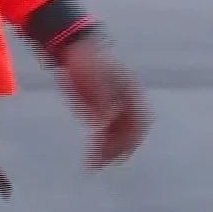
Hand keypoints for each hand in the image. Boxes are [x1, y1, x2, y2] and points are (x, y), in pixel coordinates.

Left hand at [53, 36, 149, 169]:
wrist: (73, 46)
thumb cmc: (85, 60)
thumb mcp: (92, 79)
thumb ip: (101, 101)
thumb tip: (106, 122)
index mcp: (130, 91)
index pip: (139, 121)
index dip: (131, 139)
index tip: (119, 153)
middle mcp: (127, 100)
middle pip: (130, 131)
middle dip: (118, 149)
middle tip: (102, 163)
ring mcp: (117, 105)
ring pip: (119, 134)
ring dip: (110, 150)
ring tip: (94, 164)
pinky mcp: (104, 109)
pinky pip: (107, 131)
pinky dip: (102, 143)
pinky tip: (93, 154)